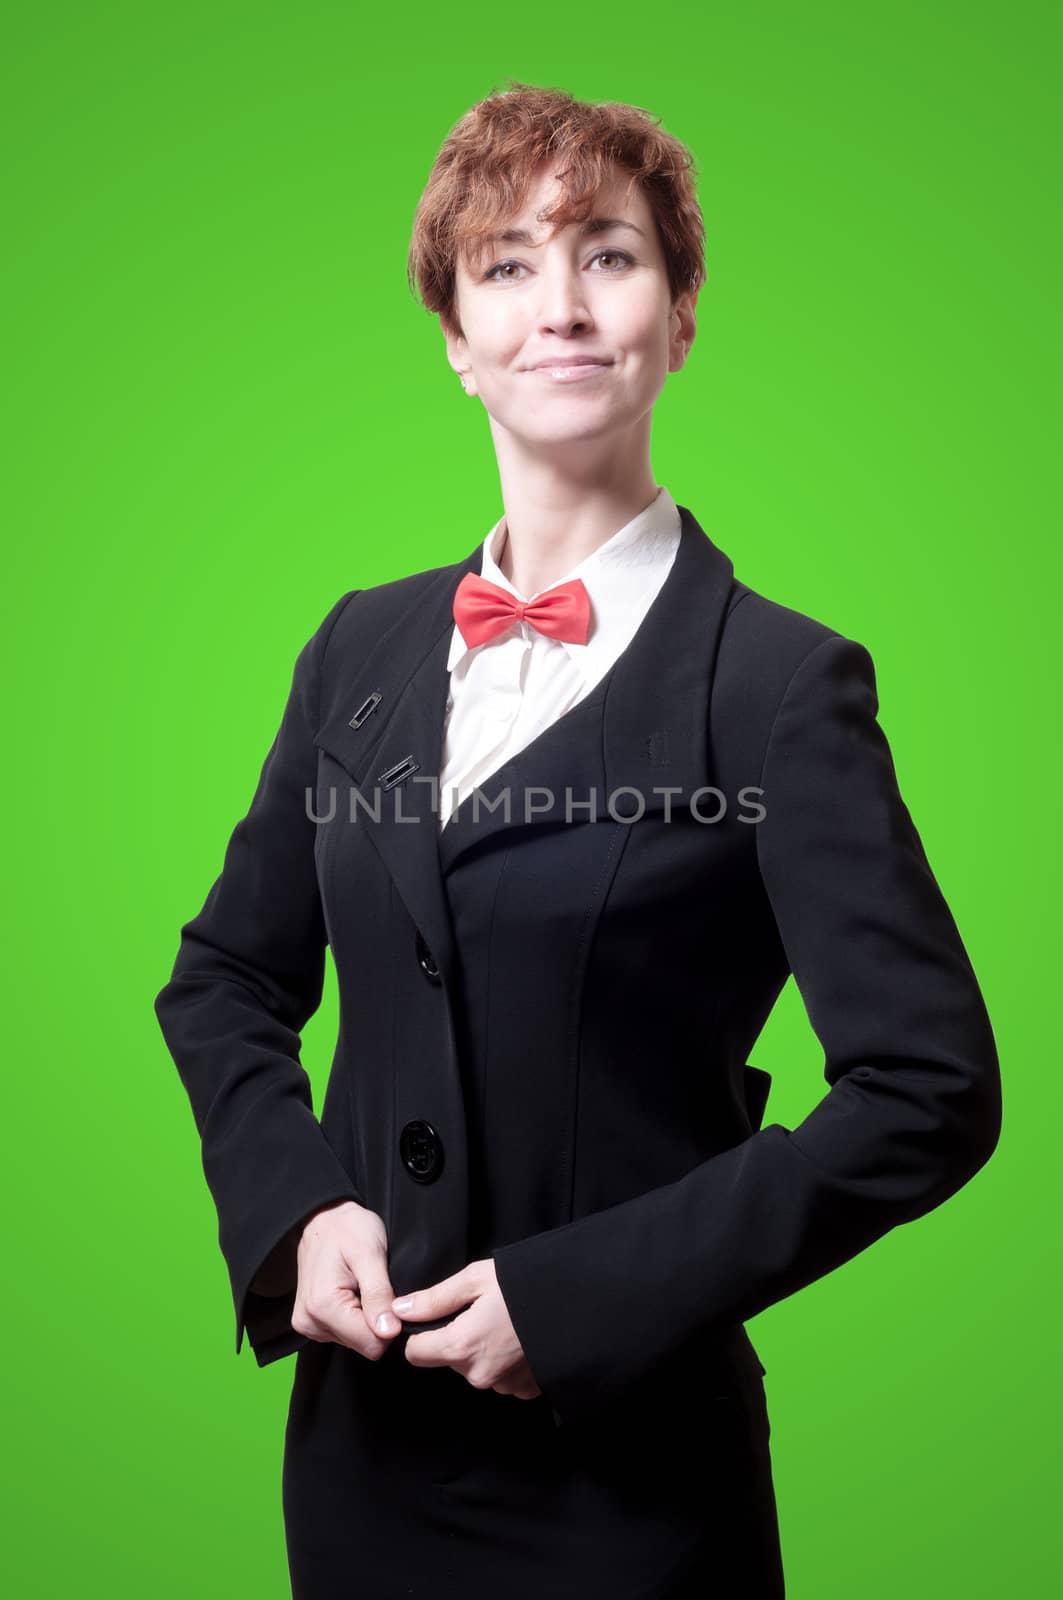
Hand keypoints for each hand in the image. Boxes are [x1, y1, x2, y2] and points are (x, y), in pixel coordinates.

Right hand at [289, 1199, 404, 1359]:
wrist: (323, 1217)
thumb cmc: (348, 1228)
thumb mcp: (370, 1254)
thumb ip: (379, 1294)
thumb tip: (389, 1332)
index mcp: (323, 1307)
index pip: (371, 1345)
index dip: (389, 1323)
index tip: (388, 1295)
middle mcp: (310, 1322)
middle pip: (363, 1345)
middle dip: (376, 1319)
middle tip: (374, 1285)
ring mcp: (307, 1325)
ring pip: (355, 1341)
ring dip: (365, 1316)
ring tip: (361, 1285)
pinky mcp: (310, 1323)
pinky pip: (345, 1334)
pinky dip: (354, 1315)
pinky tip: (351, 1291)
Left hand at [391, 1257, 541, 1398]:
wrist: (579, 1302)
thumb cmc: (525, 1285)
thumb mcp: (475, 1279)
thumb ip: (434, 1299)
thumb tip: (399, 1309)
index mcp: (460, 1346)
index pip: (416, 1353)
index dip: (422, 1333)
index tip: (437, 1318)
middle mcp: (479, 1375)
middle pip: (448, 1360)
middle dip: (457, 1338)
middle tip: (482, 1311)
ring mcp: (504, 1386)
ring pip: (475, 1369)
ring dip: (483, 1351)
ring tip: (504, 1324)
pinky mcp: (525, 1389)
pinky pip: (502, 1379)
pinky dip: (505, 1363)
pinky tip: (519, 1340)